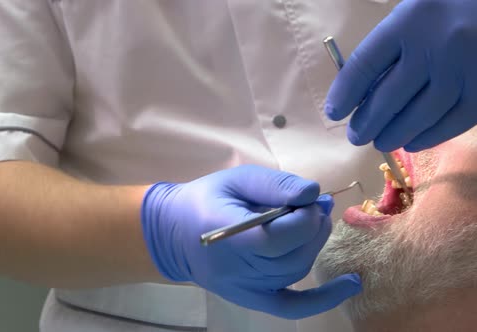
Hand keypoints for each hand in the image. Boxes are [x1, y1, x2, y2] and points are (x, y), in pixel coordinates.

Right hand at [141, 165, 360, 318]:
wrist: (174, 232)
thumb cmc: (207, 199)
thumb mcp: (236, 179)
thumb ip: (274, 184)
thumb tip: (314, 193)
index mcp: (224, 234)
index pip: (275, 237)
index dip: (303, 220)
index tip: (311, 199)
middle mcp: (233, 268)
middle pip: (290, 255)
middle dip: (313, 228)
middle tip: (318, 206)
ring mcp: (243, 288)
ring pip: (294, 271)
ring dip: (314, 246)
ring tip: (316, 222)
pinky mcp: (251, 298)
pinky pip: (291, 306)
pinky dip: (322, 299)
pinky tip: (351, 284)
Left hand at [325, 0, 476, 151]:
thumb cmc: (447, 11)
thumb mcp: (413, 14)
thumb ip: (390, 47)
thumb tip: (361, 94)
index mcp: (408, 22)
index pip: (364, 65)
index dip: (344, 94)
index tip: (334, 112)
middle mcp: (434, 46)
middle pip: (389, 96)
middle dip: (367, 122)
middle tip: (356, 136)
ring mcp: (462, 68)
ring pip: (420, 114)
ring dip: (395, 134)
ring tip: (381, 142)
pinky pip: (453, 121)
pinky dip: (430, 137)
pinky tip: (413, 142)